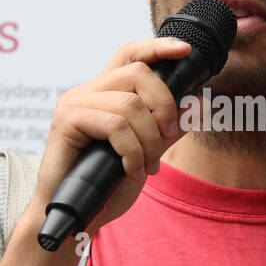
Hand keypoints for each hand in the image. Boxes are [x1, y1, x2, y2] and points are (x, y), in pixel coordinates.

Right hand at [26, 37, 191, 235]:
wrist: (75, 216)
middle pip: (138, 74)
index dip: (158, 48)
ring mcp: (75, 104)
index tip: (185, 50)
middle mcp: (89, 92)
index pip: (132, 55)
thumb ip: (169, 128)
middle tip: (167, 137)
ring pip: (130, 105)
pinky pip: (115, 126)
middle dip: (164, 106)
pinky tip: (131, 171)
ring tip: (146, 166)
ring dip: (148, 140)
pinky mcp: (66, 121)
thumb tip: (200, 104)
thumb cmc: (106, 187)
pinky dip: (132, 152)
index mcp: (106, 93)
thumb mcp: (147, 153)